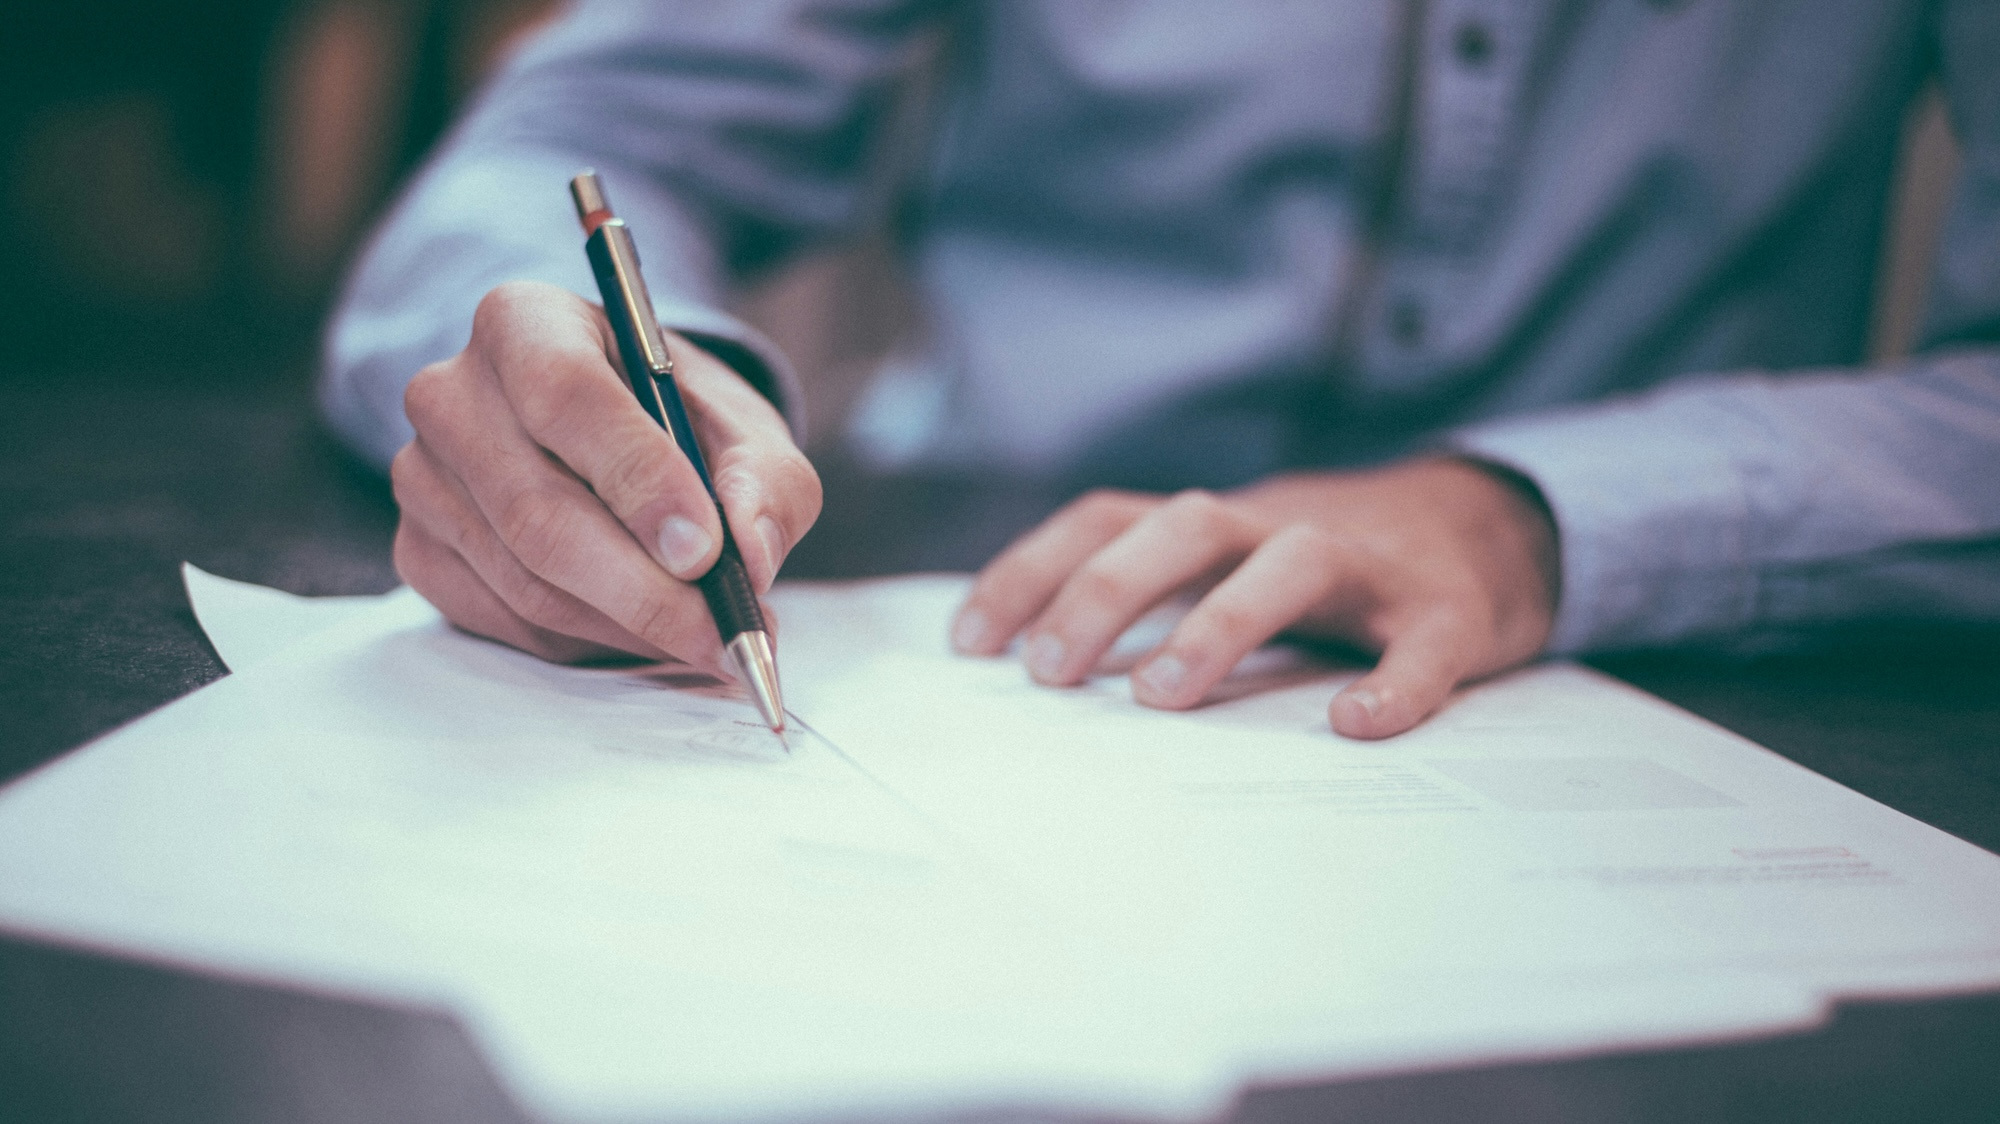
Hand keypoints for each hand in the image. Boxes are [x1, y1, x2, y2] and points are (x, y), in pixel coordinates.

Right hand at [390, 281, 819, 672]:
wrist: (613, 439)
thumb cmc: (677, 421)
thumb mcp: (744, 428)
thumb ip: (766, 481)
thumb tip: (751, 555)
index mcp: (525, 322)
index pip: (566, 396)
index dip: (638, 479)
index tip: (704, 551)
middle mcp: (452, 393)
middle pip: (538, 511)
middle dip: (644, 589)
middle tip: (724, 633)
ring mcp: (422, 477)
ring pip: (526, 580)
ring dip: (627, 625)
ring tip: (705, 636)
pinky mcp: (419, 549)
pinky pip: (506, 620)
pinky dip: (587, 641)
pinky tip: (641, 629)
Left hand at [950, 458, 1558, 737]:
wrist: (1493, 528)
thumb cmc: (1330, 568)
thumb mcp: (1232, 564)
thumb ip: (1155, 598)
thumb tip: (1037, 670)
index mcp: (1219, 525)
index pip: (1108, 519)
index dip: (1033, 570)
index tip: (969, 643)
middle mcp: (1281, 527)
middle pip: (1184, 526)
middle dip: (1106, 591)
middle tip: (1049, 673)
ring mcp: (1368, 566)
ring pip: (1291, 563)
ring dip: (1219, 621)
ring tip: (1161, 696)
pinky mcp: (1448, 611)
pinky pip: (1422, 644)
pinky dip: (1394, 682)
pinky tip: (1356, 724)